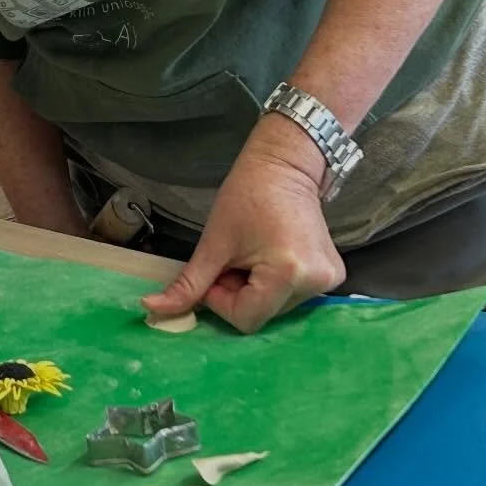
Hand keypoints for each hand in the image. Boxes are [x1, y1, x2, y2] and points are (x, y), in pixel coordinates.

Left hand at [140, 115, 345, 333]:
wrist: (284, 166)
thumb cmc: (245, 197)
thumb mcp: (213, 243)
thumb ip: (187, 284)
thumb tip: (152, 310)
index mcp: (287, 274)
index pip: (245, 319)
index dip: (221, 300)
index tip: (218, 269)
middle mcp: (315, 283)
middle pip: (261, 315)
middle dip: (239, 294)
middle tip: (235, 259)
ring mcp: (328, 280)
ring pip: (275, 308)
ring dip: (255, 289)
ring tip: (253, 253)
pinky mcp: (333, 275)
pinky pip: (292, 296)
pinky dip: (274, 284)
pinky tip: (271, 254)